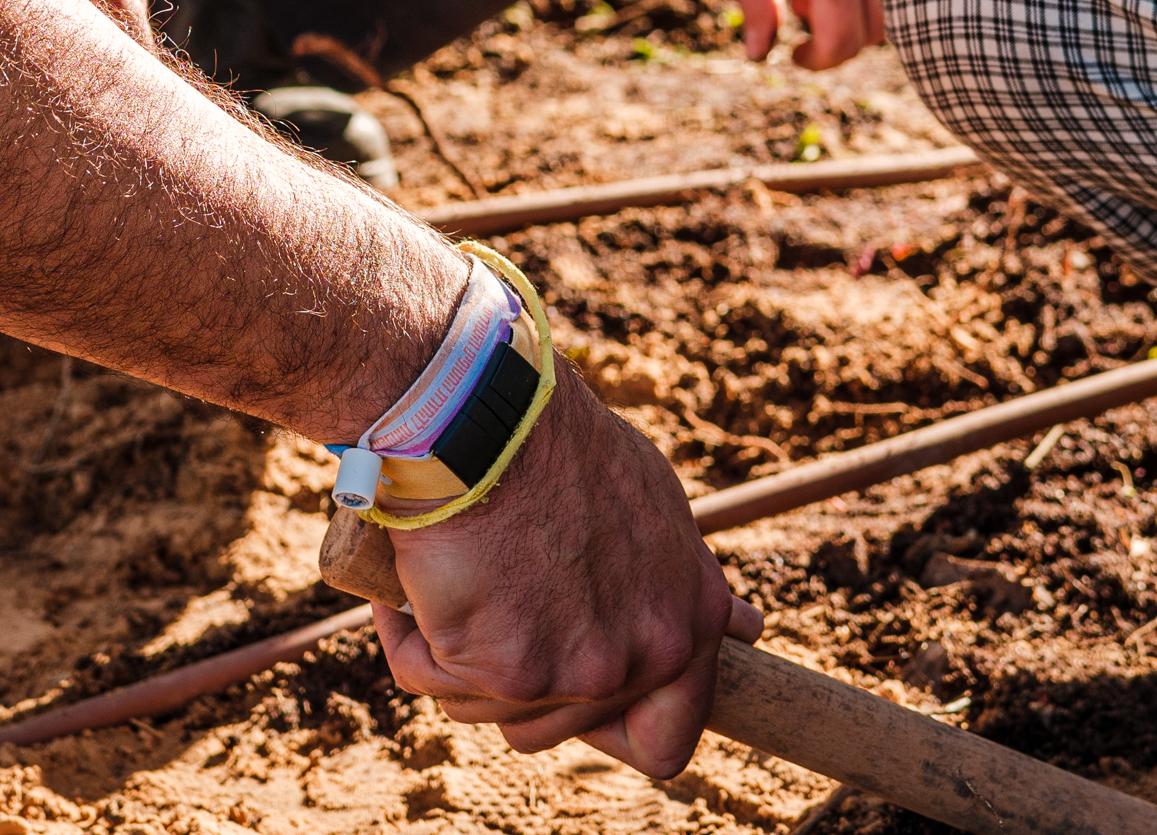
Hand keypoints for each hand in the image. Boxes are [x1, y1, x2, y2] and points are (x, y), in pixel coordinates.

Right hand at [373, 363, 756, 772]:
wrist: (488, 415)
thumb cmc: (560, 450)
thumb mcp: (656, 509)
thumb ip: (684, 580)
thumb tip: (747, 630)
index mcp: (689, 623)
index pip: (668, 742)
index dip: (618, 728)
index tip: (576, 688)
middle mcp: (642, 657)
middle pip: (559, 727)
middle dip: (519, 675)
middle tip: (499, 601)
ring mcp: (574, 671)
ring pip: (492, 711)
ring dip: (463, 657)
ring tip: (460, 576)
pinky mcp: (505, 669)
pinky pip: (434, 680)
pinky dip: (410, 639)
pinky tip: (409, 589)